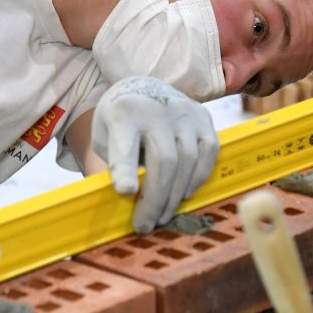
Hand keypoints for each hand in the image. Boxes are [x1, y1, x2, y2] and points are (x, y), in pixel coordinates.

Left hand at [92, 76, 219, 234]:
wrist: (143, 88)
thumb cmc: (121, 122)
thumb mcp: (104, 136)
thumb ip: (114, 163)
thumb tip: (126, 203)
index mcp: (124, 113)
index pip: (126, 144)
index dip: (126, 169)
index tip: (124, 192)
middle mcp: (157, 109)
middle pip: (163, 160)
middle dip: (154, 199)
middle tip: (145, 225)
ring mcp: (185, 112)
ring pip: (187, 161)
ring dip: (175, 196)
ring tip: (162, 216)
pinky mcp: (204, 118)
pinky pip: (207, 154)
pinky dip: (197, 179)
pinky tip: (183, 194)